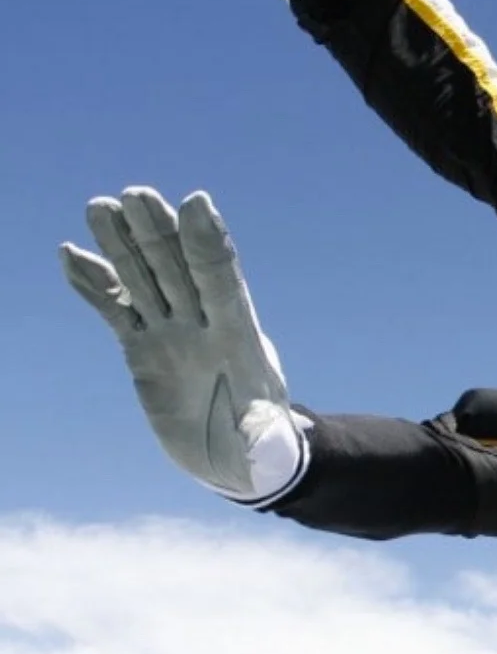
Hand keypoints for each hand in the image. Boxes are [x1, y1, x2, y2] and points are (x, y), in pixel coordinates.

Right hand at [59, 188, 307, 502]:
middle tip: (137, 194)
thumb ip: (263, 437)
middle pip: (179, 269)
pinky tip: (72, 256)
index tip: (196, 203)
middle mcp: (203, 326)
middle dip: (159, 232)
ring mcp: (172, 334)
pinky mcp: (143, 349)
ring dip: (123, 244)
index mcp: (239, 340)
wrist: (236, 458)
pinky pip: (116, 310)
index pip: (222, 282)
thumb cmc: (260, 450)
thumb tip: (267, 441)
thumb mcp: (264, 445)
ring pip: (144, 279)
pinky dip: (94, 286)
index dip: (208, 245)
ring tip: (100, 207)